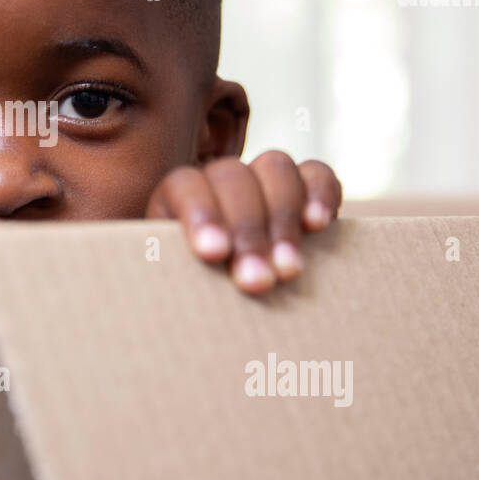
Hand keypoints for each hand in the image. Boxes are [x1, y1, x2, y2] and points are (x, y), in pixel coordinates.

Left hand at [145, 152, 341, 294]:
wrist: (230, 312)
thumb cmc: (195, 304)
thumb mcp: (175, 289)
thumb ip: (173, 280)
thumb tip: (157, 300)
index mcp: (175, 200)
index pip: (184, 185)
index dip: (201, 214)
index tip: (214, 253)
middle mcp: (217, 181)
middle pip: (232, 177)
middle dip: (247, 229)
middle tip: (257, 281)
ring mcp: (261, 180)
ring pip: (274, 168)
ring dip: (283, 218)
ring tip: (288, 270)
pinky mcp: (304, 188)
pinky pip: (316, 174)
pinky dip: (321, 194)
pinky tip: (320, 226)